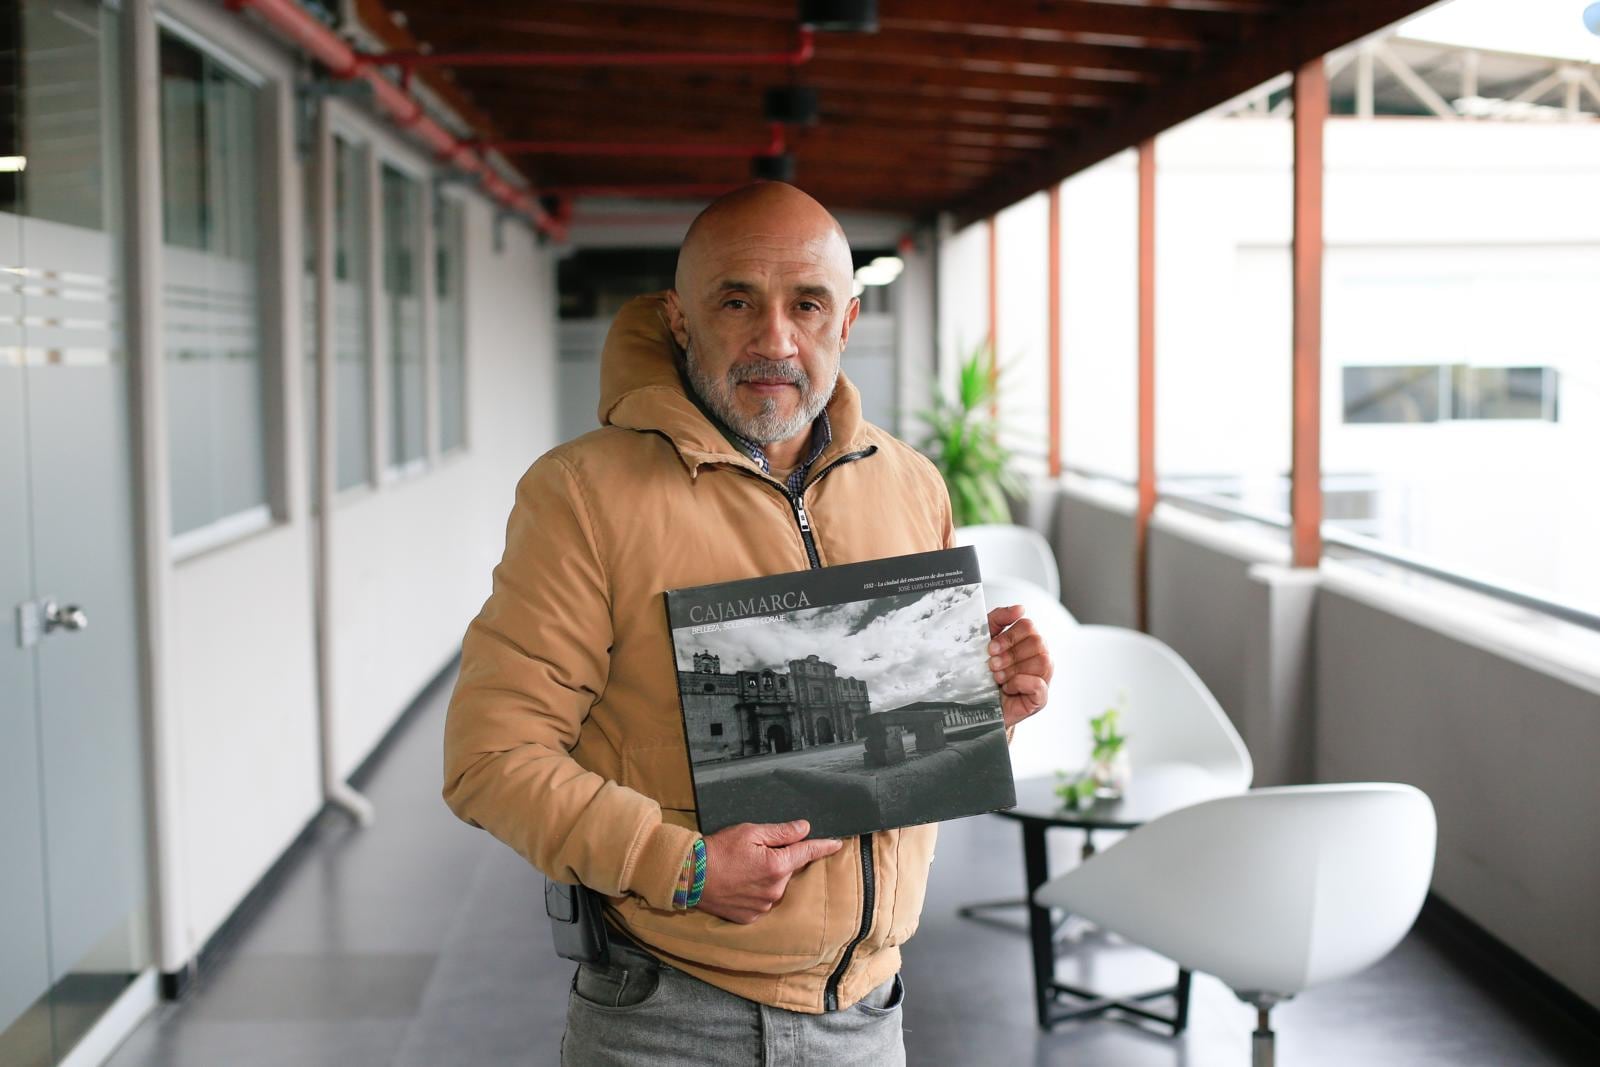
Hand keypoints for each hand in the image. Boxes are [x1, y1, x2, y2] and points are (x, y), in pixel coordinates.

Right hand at [696, 820, 842, 923]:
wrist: (690, 876)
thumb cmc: (718, 850)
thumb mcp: (750, 832)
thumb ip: (781, 832)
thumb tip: (805, 829)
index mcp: (777, 865)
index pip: (807, 852)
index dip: (823, 846)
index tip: (837, 844)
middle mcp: (775, 889)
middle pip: (788, 869)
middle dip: (778, 859)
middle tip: (753, 852)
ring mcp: (763, 906)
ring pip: (775, 886)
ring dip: (766, 876)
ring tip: (741, 869)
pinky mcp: (750, 916)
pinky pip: (762, 901)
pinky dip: (755, 892)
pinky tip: (739, 883)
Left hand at [987, 605, 1051, 727]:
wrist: (973, 704)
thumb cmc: (980, 671)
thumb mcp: (983, 638)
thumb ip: (999, 618)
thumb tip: (1020, 608)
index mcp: (1027, 641)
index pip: (1029, 626)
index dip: (1009, 636)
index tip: (990, 648)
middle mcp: (1039, 657)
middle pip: (1038, 642)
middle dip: (1010, 654)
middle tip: (992, 665)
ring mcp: (1043, 678)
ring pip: (1043, 662)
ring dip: (1013, 669)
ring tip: (998, 678)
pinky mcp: (1040, 699)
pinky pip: (1040, 685)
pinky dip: (1020, 683)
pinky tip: (1007, 687)